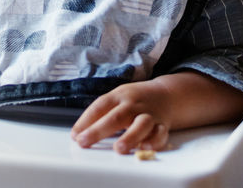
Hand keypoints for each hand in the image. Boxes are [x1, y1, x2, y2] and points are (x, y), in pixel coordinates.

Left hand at [70, 71, 242, 154]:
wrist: (167, 94)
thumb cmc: (135, 100)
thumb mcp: (117, 98)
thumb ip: (100, 114)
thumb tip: (78, 133)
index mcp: (119, 96)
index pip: (100, 106)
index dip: (85, 120)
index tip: (75, 135)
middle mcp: (133, 104)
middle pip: (116, 116)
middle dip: (99, 130)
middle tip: (84, 141)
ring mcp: (148, 114)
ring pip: (140, 124)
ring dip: (130, 136)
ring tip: (118, 148)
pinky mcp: (162, 125)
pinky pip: (160, 133)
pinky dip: (154, 141)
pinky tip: (145, 148)